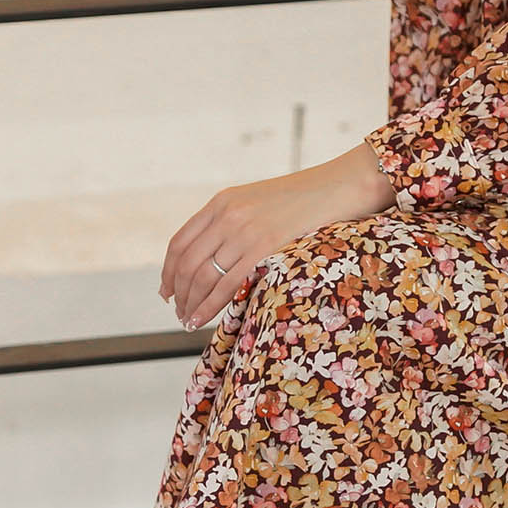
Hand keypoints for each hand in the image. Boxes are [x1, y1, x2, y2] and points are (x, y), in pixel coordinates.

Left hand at [160, 141, 395, 328]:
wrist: (340, 186)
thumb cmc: (307, 201)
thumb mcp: (260, 204)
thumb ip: (236, 224)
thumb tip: (219, 258)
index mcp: (222, 202)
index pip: (180, 242)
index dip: (168, 271)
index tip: (167, 291)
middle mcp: (227, 215)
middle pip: (187, 262)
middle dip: (179, 293)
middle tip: (180, 312)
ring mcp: (244, 230)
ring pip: (202, 276)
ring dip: (191, 303)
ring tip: (189, 321)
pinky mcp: (264, 246)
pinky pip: (226, 283)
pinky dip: (209, 305)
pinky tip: (203, 319)